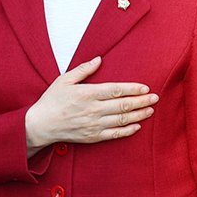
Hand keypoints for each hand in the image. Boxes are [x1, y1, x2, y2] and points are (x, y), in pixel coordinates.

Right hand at [24, 56, 157, 150]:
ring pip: (122, 120)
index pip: (116, 90)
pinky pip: (114, 134)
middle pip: (123, 104)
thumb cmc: (52, 101)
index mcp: (88, 93)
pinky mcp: (93, 137)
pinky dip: (127, 131)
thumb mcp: (64, 80)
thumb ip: (83, 69)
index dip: (133, 88)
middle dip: (142, 101)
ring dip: (138, 115)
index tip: (145, 87)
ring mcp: (94, 125)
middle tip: (156, 98)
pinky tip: (137, 126)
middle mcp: (93, 110)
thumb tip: (99, 59)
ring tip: (150, 110)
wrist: (41, 125)